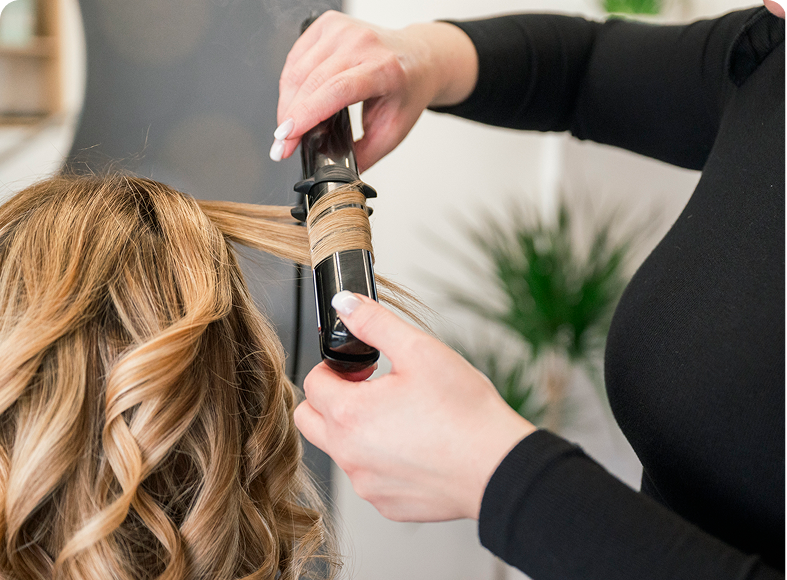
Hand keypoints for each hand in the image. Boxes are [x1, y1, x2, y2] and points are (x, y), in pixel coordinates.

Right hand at [272, 11, 477, 171]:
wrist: (418, 57)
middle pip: (311, 82)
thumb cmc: (407, 90)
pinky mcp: (328, 24)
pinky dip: (289, 84)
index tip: (286, 138)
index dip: (305, 115)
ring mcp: (343, 29)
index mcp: (384, 69)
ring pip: (297, 70)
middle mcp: (362, 43)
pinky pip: (296, 58)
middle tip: (281, 147)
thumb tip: (337, 175)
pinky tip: (295, 101)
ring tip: (289, 129)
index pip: (336, 91)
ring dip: (286, 104)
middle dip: (289, 119)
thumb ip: (364, 154)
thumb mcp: (393, 131)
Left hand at [295, 292, 535, 521]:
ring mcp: (367, 484)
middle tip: (369, 390)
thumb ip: (374, 323)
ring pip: (339, 451)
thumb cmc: (465, 413)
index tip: (364, 369)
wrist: (497, 466)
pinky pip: (368, 477)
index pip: (312, 383)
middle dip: (332, 400)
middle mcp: (349, 454)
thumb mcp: (419, 350)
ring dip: (355, 430)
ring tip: (399, 417)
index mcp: (349, 414)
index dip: (336, 368)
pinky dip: (380, 460)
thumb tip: (345, 304)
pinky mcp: (386, 504)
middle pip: (311, 420)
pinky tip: (414, 447)